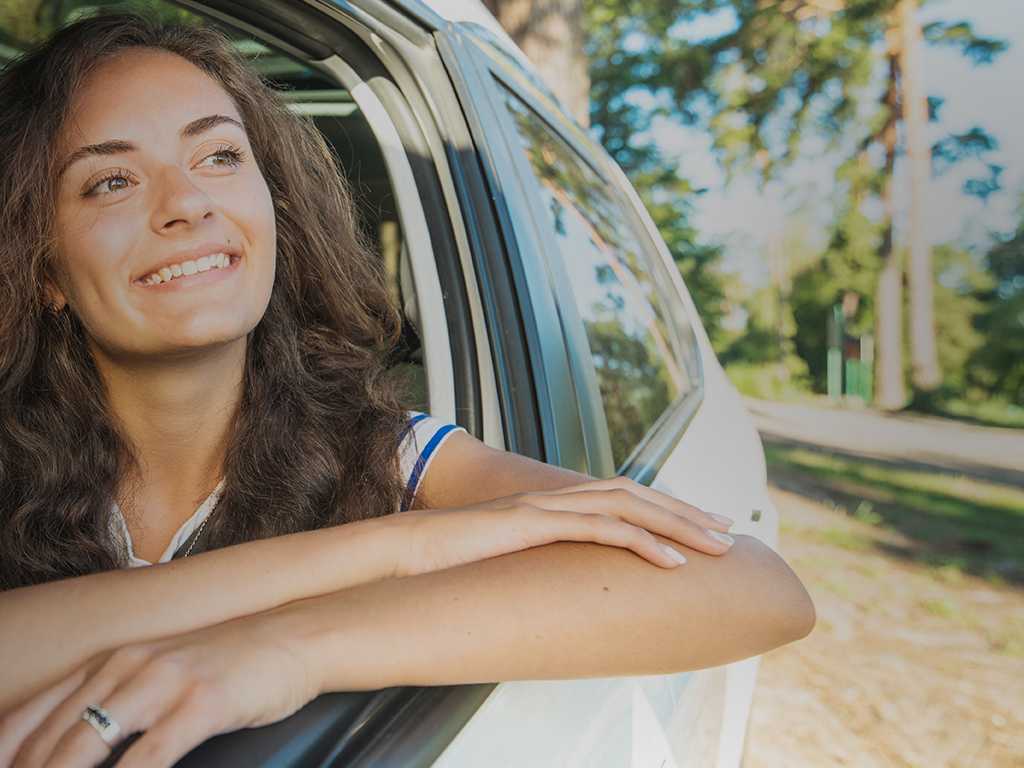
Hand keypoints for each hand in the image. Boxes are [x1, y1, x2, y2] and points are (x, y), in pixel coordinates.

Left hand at [0, 615, 314, 767]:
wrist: (291, 637)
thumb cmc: (221, 669)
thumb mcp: (153, 680)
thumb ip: (111, 708)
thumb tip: (74, 749)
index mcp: (103, 664)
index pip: (27, 716)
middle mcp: (121, 667)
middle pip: (50, 737)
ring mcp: (160, 682)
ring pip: (87, 742)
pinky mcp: (201, 702)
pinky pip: (152, 753)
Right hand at [395, 475, 734, 575]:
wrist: (400, 551)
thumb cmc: (445, 563)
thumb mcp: (502, 562)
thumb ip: (533, 564)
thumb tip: (555, 589)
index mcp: (545, 503)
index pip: (618, 496)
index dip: (662, 508)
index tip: (699, 526)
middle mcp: (551, 496)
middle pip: (634, 493)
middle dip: (685, 511)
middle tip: (729, 531)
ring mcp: (542, 506)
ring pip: (627, 505)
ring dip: (678, 525)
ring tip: (717, 546)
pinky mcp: (532, 523)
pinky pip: (599, 529)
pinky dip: (642, 542)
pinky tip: (670, 562)